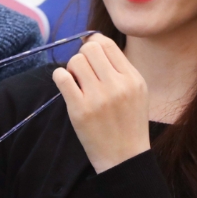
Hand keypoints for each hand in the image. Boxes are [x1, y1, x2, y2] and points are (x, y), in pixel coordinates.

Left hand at [52, 33, 149, 173]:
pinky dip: (60, 77)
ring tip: (77, 84)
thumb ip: (119, 67)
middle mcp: (118, 85)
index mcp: (133, 78)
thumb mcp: (136, 92)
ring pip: (75, 61)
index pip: (107, 44)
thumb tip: (92, 40)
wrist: (124, 157)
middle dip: (82, 57)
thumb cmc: (127, 122)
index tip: (90, 57)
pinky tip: (67, 87)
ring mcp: (98, 97)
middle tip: (83, 73)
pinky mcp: (80, 109)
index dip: (94, 45)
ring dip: (71, 69)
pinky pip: (61, 77)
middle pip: (89, 49)